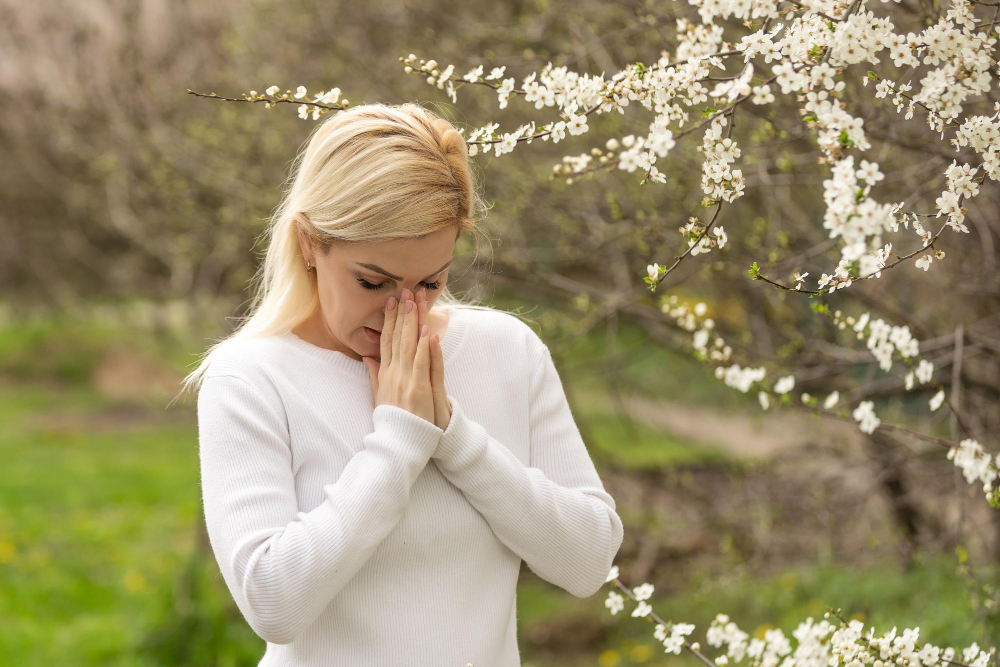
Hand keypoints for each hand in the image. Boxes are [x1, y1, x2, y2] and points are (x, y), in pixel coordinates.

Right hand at [361, 288, 433, 424]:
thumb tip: (367, 358)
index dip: (390, 320)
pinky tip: (426, 331)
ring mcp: (405, 380)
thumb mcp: (379, 396)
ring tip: (415, 301)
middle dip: (401, 313)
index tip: (392, 302)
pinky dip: (423, 347)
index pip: (386, 341)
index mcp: (385, 374)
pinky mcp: (418, 388)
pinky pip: (421, 363)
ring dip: (412, 322)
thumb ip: (375, 375)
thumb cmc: (393, 421)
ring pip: (408, 345)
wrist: (399, 443)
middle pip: (396, 337)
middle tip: (404, 291)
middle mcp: (393, 373)